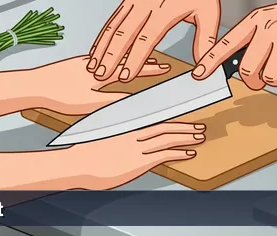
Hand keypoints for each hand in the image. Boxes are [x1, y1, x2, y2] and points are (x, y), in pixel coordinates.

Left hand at [34, 55, 171, 115]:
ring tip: (136, 58)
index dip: (150, 69)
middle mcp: (97, 63)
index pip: (133, 68)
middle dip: (142, 60)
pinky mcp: (75, 63)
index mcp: (104, 73)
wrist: (35, 84)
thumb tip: (135, 101)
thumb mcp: (91, 103)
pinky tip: (108, 60)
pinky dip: (110, 57)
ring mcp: (86, 61)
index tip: (165, 66)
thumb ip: (114, 100)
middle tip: (157, 60)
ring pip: (113, 56)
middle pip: (126, 59)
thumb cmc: (60, 96)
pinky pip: (100, 56)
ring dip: (127, 57)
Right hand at [69, 122, 204, 189]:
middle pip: (165, 126)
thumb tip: (129, 133)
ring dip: (186, 137)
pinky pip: (164, 155)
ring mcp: (138, 146)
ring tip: (199, 136)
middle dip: (184, 126)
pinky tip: (189, 152)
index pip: (153, 117)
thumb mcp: (103, 135)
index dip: (170, 116)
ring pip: (168, 138)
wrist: (77, 163)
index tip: (182, 114)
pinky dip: (178, 153)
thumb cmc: (85, 152)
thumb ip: (119, 133)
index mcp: (125, 124)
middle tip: (199, 126)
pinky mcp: (139, 161)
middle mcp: (134, 132)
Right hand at [87, 0, 227, 81]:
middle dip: (110, 57)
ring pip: (113, 27)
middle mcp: (146, 5)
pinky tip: (96, 49)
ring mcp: (135, 1)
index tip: (125, 75)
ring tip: (91, 66)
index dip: (134, 58)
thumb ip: (205, 41)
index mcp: (165, 10)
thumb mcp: (210, 12)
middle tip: (100, 75)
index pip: (146, 38)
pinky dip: (102, 36)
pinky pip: (113, 19)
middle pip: (124, 34)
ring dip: (101, 47)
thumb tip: (203, 67)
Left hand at [192, 0, 276, 88]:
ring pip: (271, 77)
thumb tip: (241, 66)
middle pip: (248, 70)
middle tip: (263, 79)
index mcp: (256, 20)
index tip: (199, 74)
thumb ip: (256, 39)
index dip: (210, 61)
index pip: (226, 43)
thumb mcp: (273, 19)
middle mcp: (268, 29)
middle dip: (255, 81)